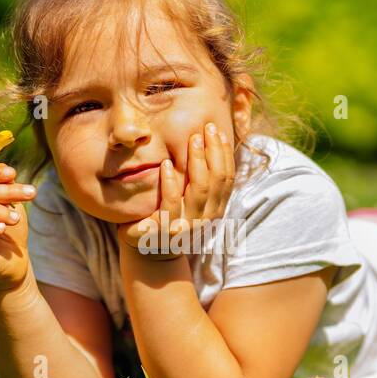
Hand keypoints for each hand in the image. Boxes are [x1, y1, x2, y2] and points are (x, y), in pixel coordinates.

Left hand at [118, 121, 235, 258]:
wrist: (148, 248)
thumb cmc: (168, 214)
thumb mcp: (188, 196)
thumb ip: (200, 178)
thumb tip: (209, 143)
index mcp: (216, 208)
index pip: (227, 178)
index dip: (224, 154)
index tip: (217, 132)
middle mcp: (207, 218)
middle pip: (217, 180)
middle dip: (213, 151)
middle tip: (206, 129)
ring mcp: (188, 226)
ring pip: (199, 189)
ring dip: (197, 161)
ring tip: (192, 140)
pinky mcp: (167, 232)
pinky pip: (171, 204)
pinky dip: (170, 182)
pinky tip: (166, 164)